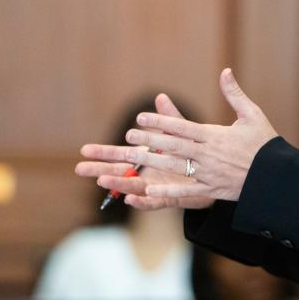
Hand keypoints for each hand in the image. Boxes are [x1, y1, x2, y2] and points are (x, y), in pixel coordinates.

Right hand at [76, 93, 213, 210]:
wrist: (218, 174)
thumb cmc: (195, 154)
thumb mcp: (182, 133)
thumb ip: (170, 118)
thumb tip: (160, 96)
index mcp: (148, 158)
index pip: (120, 154)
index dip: (103, 152)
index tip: (84, 149)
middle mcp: (148, 173)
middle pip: (119, 172)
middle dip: (100, 169)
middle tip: (79, 167)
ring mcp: (157, 187)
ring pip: (133, 187)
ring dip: (117, 184)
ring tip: (101, 181)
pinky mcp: (171, 198)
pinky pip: (154, 203)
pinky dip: (142, 202)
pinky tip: (131, 199)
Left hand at [123, 68, 277, 201]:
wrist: (277, 176)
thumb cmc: (265, 143)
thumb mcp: (252, 114)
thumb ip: (234, 94)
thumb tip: (225, 71)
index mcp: (215, 135)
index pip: (181, 126)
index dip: (159, 122)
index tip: (141, 117)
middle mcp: (208, 154)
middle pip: (173, 146)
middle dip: (149, 140)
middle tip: (128, 135)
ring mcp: (208, 173)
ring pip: (174, 166)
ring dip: (151, 161)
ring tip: (131, 157)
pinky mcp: (212, 189)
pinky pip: (186, 191)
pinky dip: (167, 191)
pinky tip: (148, 190)